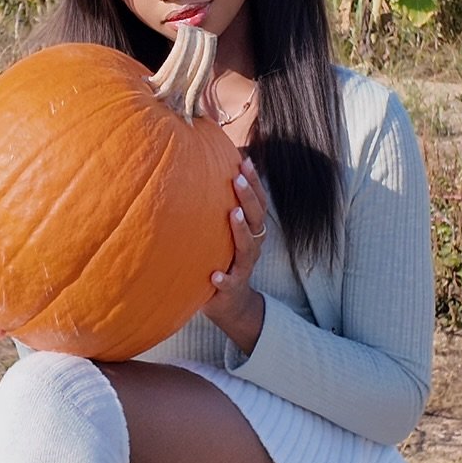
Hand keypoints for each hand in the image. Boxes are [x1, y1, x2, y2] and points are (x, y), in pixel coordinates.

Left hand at [200, 156, 266, 354]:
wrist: (230, 301)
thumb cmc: (222, 257)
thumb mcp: (222, 232)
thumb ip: (218, 207)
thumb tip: (203, 169)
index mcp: (252, 230)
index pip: (257, 201)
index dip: (253, 182)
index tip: (244, 161)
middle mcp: (252, 246)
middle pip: (256, 218)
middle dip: (249, 197)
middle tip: (237, 179)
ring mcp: (244, 267)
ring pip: (248, 247)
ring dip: (242, 231)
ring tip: (234, 214)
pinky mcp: (232, 287)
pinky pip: (230, 283)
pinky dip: (224, 278)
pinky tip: (214, 274)